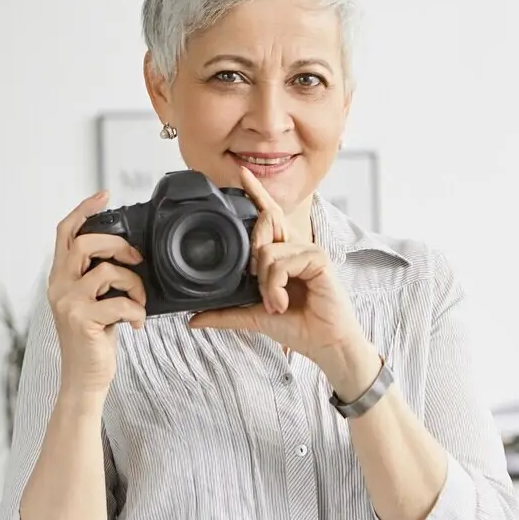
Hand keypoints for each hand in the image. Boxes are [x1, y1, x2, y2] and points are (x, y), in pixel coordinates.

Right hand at [46, 190, 146, 399]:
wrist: (84, 379)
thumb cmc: (93, 341)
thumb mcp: (92, 303)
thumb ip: (98, 280)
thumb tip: (128, 256)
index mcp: (60, 278)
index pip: (65, 233)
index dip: (83, 210)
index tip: (104, 196)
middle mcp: (59, 286)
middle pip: (86, 243)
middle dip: (119, 246)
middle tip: (136, 261)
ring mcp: (69, 303)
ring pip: (107, 271)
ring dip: (135, 285)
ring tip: (139, 303)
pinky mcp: (83, 320)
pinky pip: (121, 303)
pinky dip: (137, 312)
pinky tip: (137, 324)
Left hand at [188, 167, 369, 374]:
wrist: (325, 344)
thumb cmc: (299, 327)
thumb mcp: (254, 318)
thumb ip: (226, 314)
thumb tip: (193, 319)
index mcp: (284, 253)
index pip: (269, 216)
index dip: (256, 194)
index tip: (241, 175)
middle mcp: (296, 246)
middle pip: (264, 225)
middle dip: (252, 253)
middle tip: (261, 289)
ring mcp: (309, 250)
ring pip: (267, 251)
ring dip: (264, 283)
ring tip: (274, 304)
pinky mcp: (318, 258)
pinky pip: (283, 262)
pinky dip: (276, 286)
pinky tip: (282, 303)